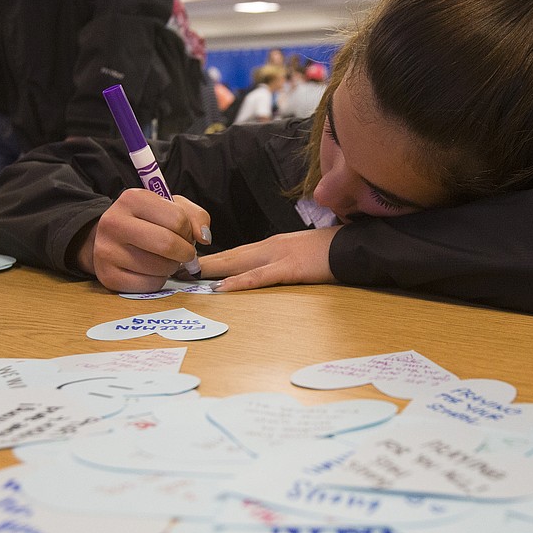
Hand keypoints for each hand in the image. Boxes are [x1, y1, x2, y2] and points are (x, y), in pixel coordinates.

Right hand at [76, 188, 211, 291]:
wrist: (109, 238)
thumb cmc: (146, 221)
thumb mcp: (170, 207)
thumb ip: (195, 216)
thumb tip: (204, 238)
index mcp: (132, 199)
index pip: (177, 219)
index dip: (188, 231)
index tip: (184, 234)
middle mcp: (114, 223)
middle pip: (168, 244)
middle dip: (185, 252)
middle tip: (184, 252)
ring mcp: (107, 251)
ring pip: (160, 267)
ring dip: (172, 266)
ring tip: (164, 259)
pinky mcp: (108, 276)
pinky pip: (149, 284)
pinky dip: (158, 280)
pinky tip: (151, 270)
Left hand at [197, 227, 340, 291]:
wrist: (354, 246)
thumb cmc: (331, 252)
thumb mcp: (301, 253)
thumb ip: (282, 260)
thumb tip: (264, 271)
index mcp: (273, 245)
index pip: (236, 252)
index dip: (213, 258)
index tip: (191, 265)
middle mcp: (271, 247)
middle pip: (231, 255)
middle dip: (203, 262)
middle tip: (177, 268)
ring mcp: (280, 257)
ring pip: (239, 263)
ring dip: (213, 269)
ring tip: (190, 275)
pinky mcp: (291, 269)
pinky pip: (261, 277)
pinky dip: (240, 282)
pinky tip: (224, 288)